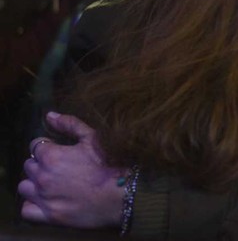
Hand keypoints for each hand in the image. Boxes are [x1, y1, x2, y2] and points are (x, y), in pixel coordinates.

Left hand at [18, 112, 124, 227]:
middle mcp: (42, 176)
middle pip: (29, 165)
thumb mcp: (92, 138)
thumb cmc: (107, 163)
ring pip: (24, 187)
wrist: (118, 194)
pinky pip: (26, 210)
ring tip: (51, 183)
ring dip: (34, 183)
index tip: (57, 150)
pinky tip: (45, 200)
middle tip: (58, 167)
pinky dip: (32, 204)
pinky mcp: (47, 216)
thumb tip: (49, 115)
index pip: (35, 145)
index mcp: (51, 156)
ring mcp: (43, 197)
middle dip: (40, 164)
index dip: (47, 146)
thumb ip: (69, 124)